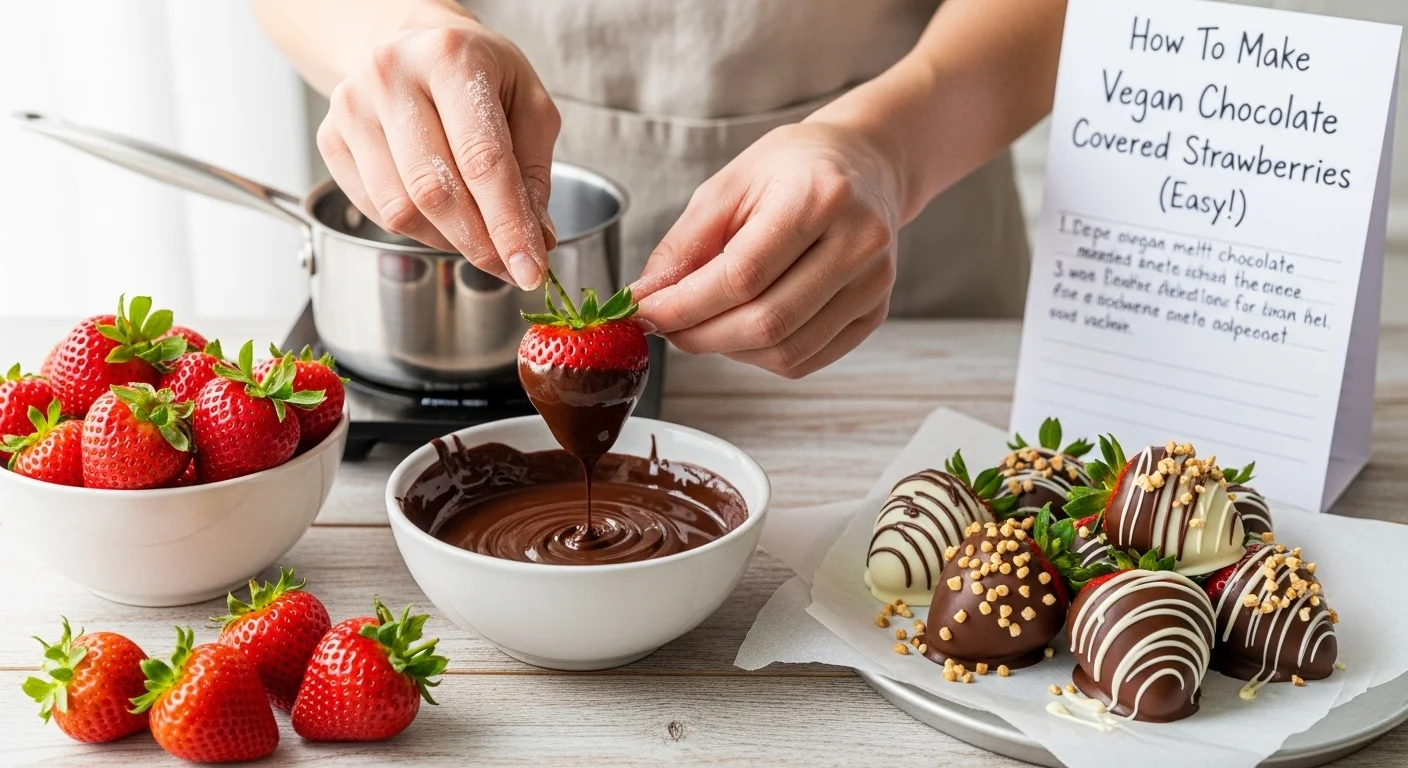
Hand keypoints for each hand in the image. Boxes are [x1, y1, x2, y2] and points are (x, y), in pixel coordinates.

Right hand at [316, 17, 558, 287]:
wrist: (414, 45)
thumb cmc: (478, 73)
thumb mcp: (528, 104)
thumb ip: (533, 173)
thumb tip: (534, 239)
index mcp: (450, 58)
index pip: (482, 159)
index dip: (508, 224)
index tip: (529, 268)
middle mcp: (391, 76)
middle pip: (434, 190)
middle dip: (479, 243)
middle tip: (510, 266)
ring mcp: (352, 107)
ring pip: (400, 209)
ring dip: (448, 241)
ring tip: (479, 235)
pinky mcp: (330, 137)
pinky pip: (376, 210)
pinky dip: (417, 230)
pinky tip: (442, 218)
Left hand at [633, 122, 901, 377]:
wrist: (863, 165)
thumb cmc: (794, 168)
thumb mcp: (728, 186)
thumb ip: (684, 245)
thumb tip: (648, 299)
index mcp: (820, 196)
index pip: (743, 275)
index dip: (685, 306)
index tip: (647, 312)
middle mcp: (859, 242)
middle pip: (767, 322)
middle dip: (701, 335)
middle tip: (669, 326)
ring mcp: (874, 283)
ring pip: (786, 351)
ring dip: (729, 350)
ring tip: (704, 324)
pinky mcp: (875, 312)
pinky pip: (806, 360)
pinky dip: (760, 356)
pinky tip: (742, 329)